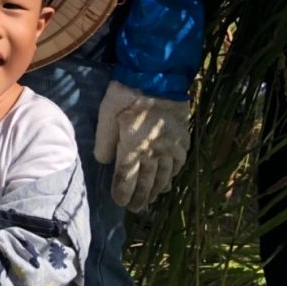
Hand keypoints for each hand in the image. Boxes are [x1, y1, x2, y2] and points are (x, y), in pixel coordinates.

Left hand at [93, 80, 188, 211]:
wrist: (159, 76)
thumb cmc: (127, 93)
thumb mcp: (106, 113)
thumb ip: (104, 141)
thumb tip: (104, 162)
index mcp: (133, 148)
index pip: (127, 178)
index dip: (122, 192)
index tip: (119, 202)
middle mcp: (154, 152)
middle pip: (147, 182)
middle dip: (140, 197)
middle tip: (135, 209)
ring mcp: (171, 147)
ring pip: (164, 175)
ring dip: (156, 189)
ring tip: (150, 200)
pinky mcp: (182, 139)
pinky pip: (179, 163)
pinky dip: (173, 174)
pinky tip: (169, 180)